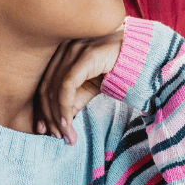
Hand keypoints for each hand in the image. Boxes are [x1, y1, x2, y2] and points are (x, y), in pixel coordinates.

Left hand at [34, 29, 124, 143]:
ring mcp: (74, 49)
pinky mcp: (87, 55)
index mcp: (61, 53)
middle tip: (55, 136)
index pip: (44, 84)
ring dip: (58, 117)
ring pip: (54, 89)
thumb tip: (60, 123)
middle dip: (48, 116)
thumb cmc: (116, 69)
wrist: (143, 56)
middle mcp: (64, 48)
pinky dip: (65, 107)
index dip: (41, 109)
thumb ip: (74, 100)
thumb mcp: (90, 87)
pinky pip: (67, 86)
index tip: (42, 129)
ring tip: (65, 136)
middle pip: (46, 87)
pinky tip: (68, 123)